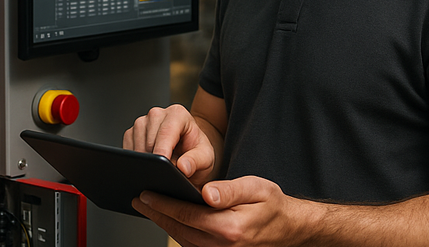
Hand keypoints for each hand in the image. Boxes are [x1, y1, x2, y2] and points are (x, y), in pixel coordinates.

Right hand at [124, 105, 216, 185]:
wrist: (189, 152)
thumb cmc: (197, 152)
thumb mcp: (206, 158)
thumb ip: (197, 161)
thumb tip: (183, 167)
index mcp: (177, 114)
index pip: (166, 132)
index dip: (163, 150)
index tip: (163, 166)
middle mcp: (157, 114)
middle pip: (149, 139)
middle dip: (155, 160)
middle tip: (166, 175)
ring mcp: (142, 122)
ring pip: (136, 145)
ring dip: (146, 161)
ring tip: (160, 169)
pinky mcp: (132, 133)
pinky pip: (128, 149)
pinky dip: (136, 160)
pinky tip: (149, 165)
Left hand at [132, 176, 309, 246]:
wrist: (289, 228)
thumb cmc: (272, 205)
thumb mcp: (256, 188)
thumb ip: (230, 190)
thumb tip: (206, 193)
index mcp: (230, 228)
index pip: (186, 215)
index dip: (163, 204)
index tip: (146, 194)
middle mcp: (223, 246)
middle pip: (179, 229)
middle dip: (156, 214)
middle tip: (138, 199)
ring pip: (182, 238)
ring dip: (163, 223)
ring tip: (147, 207)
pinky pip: (191, 243)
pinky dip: (177, 230)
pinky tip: (167, 217)